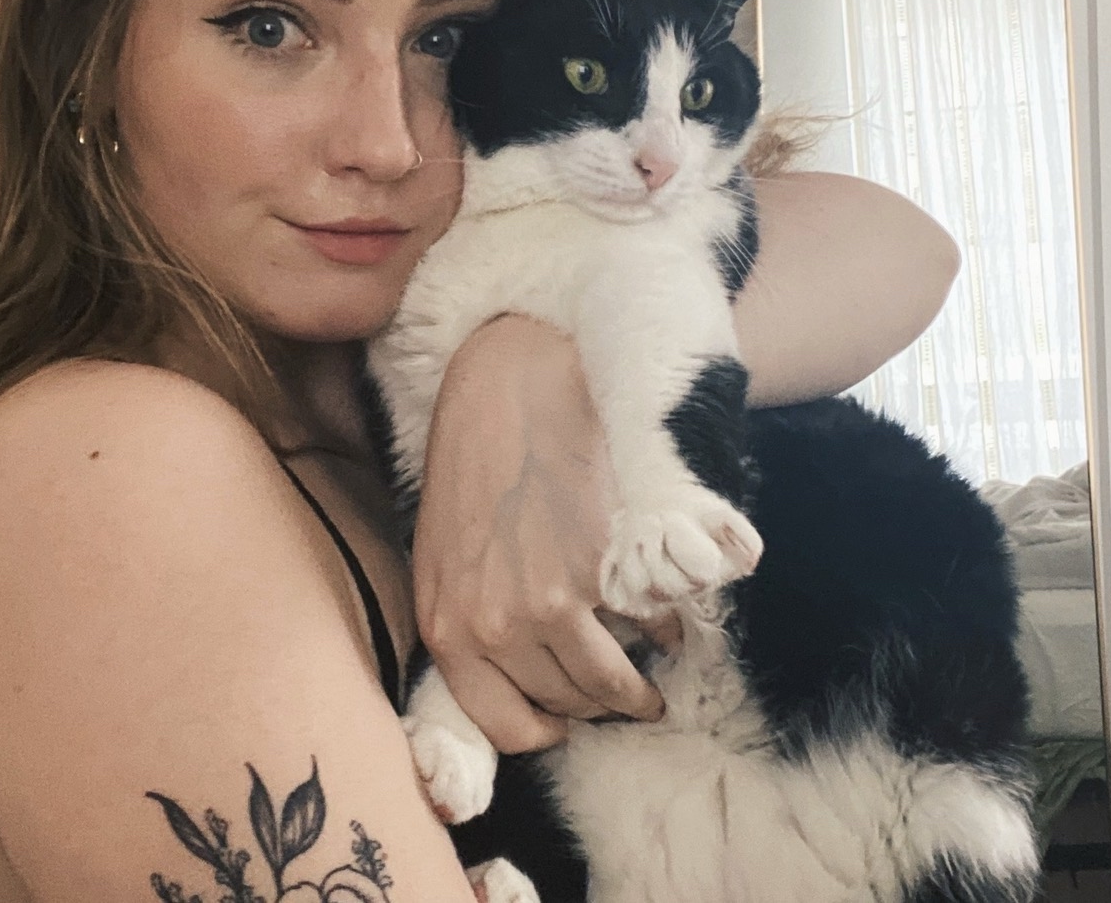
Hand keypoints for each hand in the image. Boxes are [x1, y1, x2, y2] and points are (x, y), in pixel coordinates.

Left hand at [412, 315, 664, 753]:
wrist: (510, 382)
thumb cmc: (475, 454)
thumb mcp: (447, 548)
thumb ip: (473, 613)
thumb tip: (519, 664)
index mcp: (446, 624)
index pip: (502, 724)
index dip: (542, 729)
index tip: (565, 719)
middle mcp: (493, 627)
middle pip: (564, 706)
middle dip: (594, 704)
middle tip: (620, 690)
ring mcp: (549, 602)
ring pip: (609, 684)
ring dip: (637, 688)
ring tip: (653, 678)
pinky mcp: (601, 570)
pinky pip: (649, 626)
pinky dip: (664, 628)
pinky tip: (664, 617)